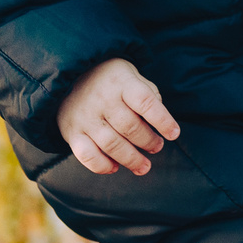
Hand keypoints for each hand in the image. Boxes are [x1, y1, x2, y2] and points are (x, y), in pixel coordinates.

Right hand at [57, 58, 181, 175]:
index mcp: (120, 82)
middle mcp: (101, 99)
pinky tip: (115, 167)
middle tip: (157, 147)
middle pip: (130, 127)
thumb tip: (160, 121)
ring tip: (144, 166)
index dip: (163, 120)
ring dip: (132, 159)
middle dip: (149, 142)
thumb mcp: (131, 75)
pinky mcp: (72, 132)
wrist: (69, 76)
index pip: (145, 102)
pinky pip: (88, 155)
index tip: (174, 134)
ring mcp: (85, 116)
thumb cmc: (110, 80)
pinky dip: (103, 166)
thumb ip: (147, 94)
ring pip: (112, 145)